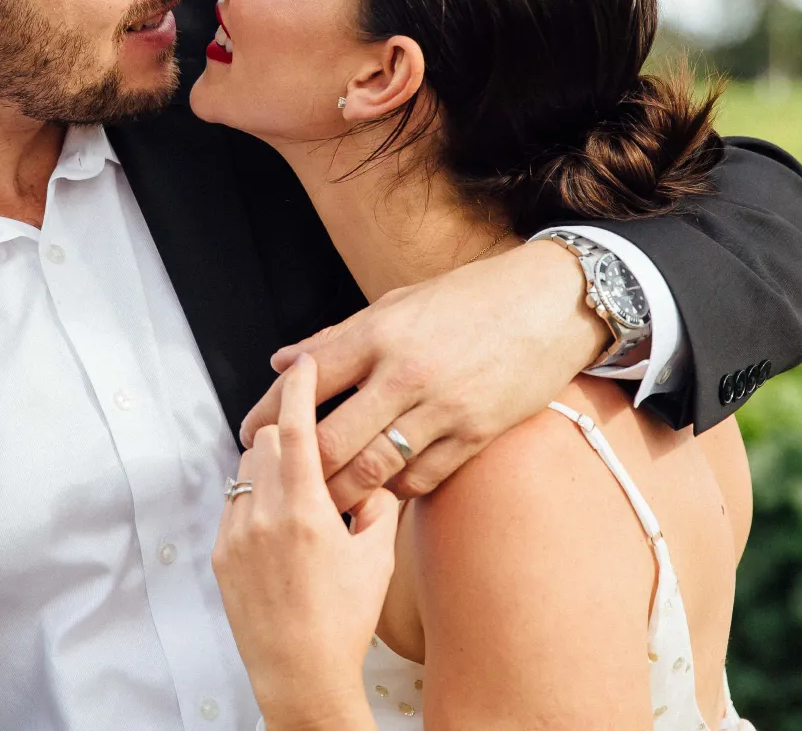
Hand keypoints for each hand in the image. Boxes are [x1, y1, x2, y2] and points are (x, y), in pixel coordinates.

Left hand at [214, 357, 390, 730]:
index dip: (299, 389)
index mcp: (306, 511)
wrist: (301, 676)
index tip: (304, 365)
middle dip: (288, 436)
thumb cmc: (344, 623)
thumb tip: (379, 473)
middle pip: (265, 441)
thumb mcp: (378, 559)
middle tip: (313, 451)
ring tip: (299, 497)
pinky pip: (234, 504)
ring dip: (269, 468)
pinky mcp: (220, 555)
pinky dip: (255, 501)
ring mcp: (236, 535)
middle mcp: (264, 516)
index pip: (295, 429)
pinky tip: (280, 528)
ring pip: (246, 470)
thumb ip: (380, 505)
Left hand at [241, 239, 606, 509]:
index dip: (269, 414)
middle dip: (294, 469)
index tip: (249, 434)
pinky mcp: (474, 436)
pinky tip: (377, 493)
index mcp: (379, 333)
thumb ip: (338, 338)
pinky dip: (392, 492)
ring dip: (339, 494)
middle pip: (330, 440)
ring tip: (318, 502)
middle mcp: (405, 373)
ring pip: (371, 471)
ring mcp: (442, 408)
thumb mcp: (398, 303)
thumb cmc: (471, 298)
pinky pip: (419, 480)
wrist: (551, 303)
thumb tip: (284, 361)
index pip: (306, 382)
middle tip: (275, 482)